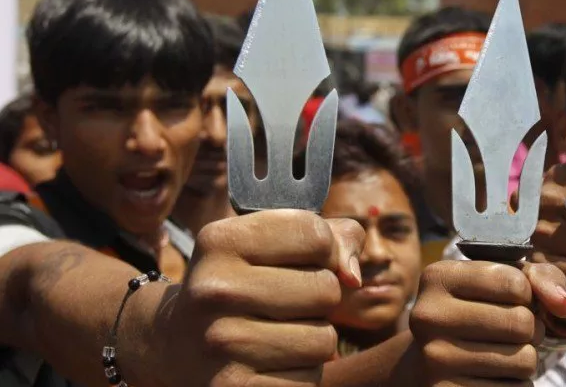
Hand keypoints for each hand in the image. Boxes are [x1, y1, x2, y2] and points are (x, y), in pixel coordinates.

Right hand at [127, 210, 363, 386]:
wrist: (173, 344)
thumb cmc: (236, 285)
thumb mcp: (261, 244)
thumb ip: (326, 237)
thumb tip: (352, 277)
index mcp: (221, 242)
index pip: (315, 233)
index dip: (324, 248)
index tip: (304, 259)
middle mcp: (216, 290)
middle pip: (326, 289)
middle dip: (318, 297)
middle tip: (284, 302)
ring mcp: (222, 343)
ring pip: (324, 339)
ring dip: (312, 338)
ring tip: (276, 333)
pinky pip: (309, 380)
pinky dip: (299, 373)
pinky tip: (268, 363)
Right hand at [410, 260, 565, 385]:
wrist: (429, 362)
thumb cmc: (475, 313)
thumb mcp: (497, 284)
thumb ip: (538, 278)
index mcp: (436, 278)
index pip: (514, 282)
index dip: (525, 294)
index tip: (505, 299)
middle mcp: (428, 315)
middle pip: (521, 321)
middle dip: (528, 328)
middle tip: (507, 331)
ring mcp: (435, 357)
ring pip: (524, 359)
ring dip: (524, 358)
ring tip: (498, 352)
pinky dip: (515, 384)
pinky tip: (490, 376)